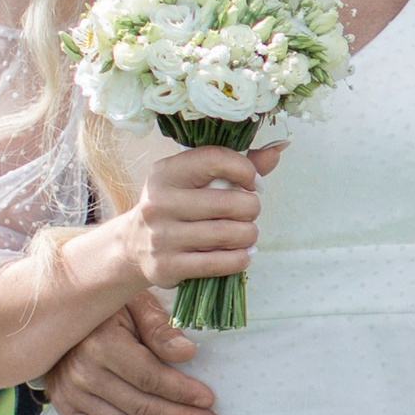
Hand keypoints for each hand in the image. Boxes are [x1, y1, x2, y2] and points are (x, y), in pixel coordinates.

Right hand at [42, 295, 224, 414]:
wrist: (57, 314)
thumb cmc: (107, 306)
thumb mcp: (133, 302)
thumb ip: (159, 328)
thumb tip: (187, 353)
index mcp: (102, 342)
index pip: (149, 376)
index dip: (181, 391)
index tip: (209, 401)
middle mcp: (83, 372)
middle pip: (139, 405)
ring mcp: (71, 393)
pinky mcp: (65, 406)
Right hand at [116, 136, 275, 299]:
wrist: (134, 245)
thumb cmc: (177, 205)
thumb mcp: (195, 180)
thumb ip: (236, 164)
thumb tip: (280, 148)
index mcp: (166, 172)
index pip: (216, 159)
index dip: (246, 170)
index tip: (254, 183)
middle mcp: (159, 202)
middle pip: (230, 203)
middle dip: (251, 208)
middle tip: (248, 213)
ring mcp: (161, 236)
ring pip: (229, 234)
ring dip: (249, 235)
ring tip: (247, 234)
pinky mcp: (167, 266)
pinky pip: (220, 263)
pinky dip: (241, 259)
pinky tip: (243, 253)